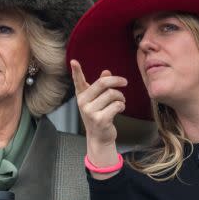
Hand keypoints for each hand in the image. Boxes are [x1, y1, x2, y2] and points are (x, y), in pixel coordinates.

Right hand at [70, 60, 126, 174]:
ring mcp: (90, 111)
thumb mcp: (98, 100)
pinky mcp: (100, 119)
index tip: (73, 62)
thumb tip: (106, 72)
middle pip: (102, 83)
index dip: (76, 71)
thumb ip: (101, 86)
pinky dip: (122, 105)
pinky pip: (117, 105)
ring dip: (121, 97)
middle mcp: (83, 103)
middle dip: (116, 81)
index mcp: (82, 96)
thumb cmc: (99, 115)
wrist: (99, 137)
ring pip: (112, 94)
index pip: (78, 81)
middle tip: (125, 82)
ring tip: (121, 101)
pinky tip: (120, 109)